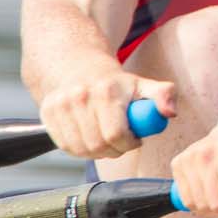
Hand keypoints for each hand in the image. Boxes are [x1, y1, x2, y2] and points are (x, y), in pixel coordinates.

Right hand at [36, 59, 176, 159]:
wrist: (78, 66)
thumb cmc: (115, 83)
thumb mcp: (143, 85)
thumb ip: (163, 96)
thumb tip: (170, 112)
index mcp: (106, 91)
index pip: (116, 134)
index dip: (128, 143)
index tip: (134, 139)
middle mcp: (79, 97)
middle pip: (98, 146)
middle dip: (114, 149)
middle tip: (121, 141)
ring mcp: (60, 105)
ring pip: (81, 150)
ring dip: (97, 151)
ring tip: (105, 136)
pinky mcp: (47, 114)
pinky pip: (66, 146)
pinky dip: (80, 148)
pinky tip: (89, 135)